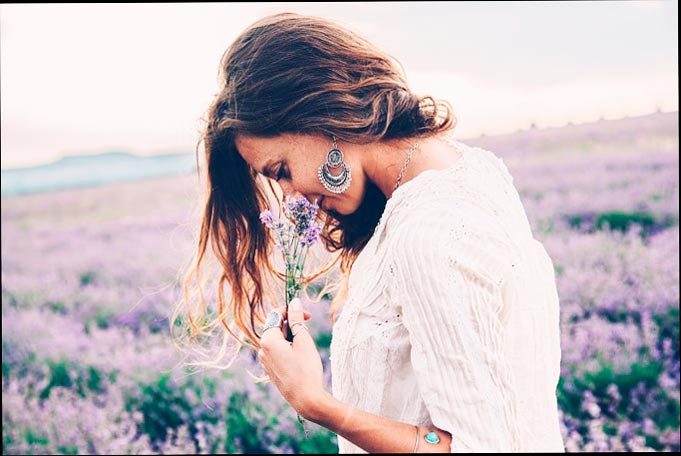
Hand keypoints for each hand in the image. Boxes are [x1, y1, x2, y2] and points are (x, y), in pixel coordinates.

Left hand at [258, 298, 324, 418]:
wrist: (306, 399)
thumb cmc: (306, 369)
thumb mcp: (303, 340)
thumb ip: (297, 319)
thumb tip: (294, 302)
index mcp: (267, 340)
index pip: (277, 315)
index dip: (292, 311)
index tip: (308, 316)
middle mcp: (262, 350)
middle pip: (277, 327)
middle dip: (292, 326)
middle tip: (308, 334)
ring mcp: (265, 361)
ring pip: (278, 340)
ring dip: (291, 338)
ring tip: (305, 349)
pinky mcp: (271, 370)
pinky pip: (278, 352)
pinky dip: (288, 349)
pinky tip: (300, 359)